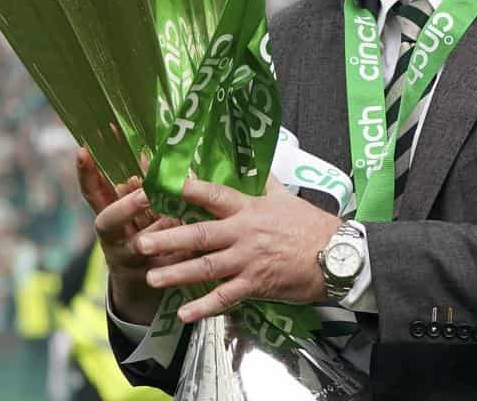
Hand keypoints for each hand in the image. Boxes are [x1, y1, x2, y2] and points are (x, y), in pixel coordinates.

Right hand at [76, 147, 189, 324]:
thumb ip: (139, 189)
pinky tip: (194, 247)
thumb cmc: (144, 237)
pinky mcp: (149, 279)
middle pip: (107, 223)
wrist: (144, 288)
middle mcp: (112, 240)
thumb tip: (147, 154)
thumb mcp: (138, 213)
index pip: (92, 193)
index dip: (86, 174)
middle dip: (126, 207)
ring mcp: (127, 261)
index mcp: (108, 219)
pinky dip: (179, 255)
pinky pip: (165, 265)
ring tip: (177, 216)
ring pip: (138, 245)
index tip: (83, 150)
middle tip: (146, 194)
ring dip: (157, 230)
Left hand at [133, 175, 341, 322]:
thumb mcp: (286, 197)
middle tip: (140, 242)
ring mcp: (248, 260)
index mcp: (250, 208)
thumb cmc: (311, 225)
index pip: (212, 195)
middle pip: (200, 234)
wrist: (336, 255)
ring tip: (152, 278)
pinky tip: (183, 314)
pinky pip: (225, 297)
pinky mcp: (256, 284)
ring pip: (206, 266)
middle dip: (168, 238)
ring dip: (177, 273)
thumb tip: (250, 162)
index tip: (159, 183)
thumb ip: (263, 182)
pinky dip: (204, 307)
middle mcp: (244, 232)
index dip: (185, 188)